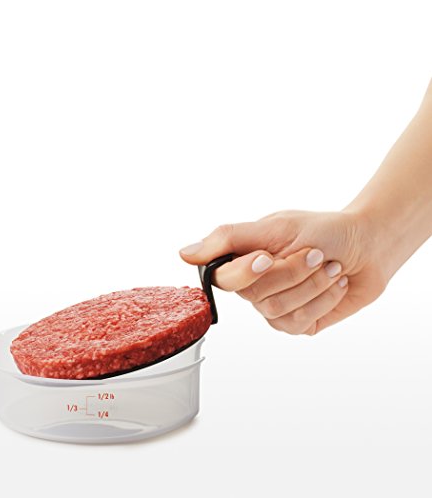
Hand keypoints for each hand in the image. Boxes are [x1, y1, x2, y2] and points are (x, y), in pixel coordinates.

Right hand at [179, 210, 387, 335]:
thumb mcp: (274, 226)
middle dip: (292, 272)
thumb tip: (185, 254)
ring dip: (312, 284)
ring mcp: (275, 309)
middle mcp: (254, 288)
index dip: (246, 272)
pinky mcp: (298, 324)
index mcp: (243, 262)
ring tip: (329, 266)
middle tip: (315, 253)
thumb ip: (228, 239)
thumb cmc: (322, 229)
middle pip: (255, 295)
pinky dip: (324, 298)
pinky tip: (335, 283)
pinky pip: (300, 321)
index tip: (268, 256)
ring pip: (279, 309)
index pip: (224, 278)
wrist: (367, 244)